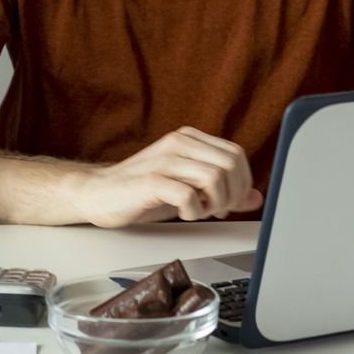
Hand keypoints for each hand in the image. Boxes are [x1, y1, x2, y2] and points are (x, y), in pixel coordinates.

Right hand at [68, 127, 262, 227]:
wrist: (99, 193)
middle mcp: (179, 143)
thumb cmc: (142, 190)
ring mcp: (165, 160)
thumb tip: (255, 197)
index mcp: (189, 139)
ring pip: (215, 177)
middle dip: (232, 194)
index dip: (242, 182)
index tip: (231, 201)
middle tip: (216, 209)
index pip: (236, 154)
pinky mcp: (152, 180)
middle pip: (231, 164)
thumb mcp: (188, 187)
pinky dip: (194, 210)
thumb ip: (222, 190)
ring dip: (215, 203)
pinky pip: (188, 195)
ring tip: (200, 211)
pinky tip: (184, 213)